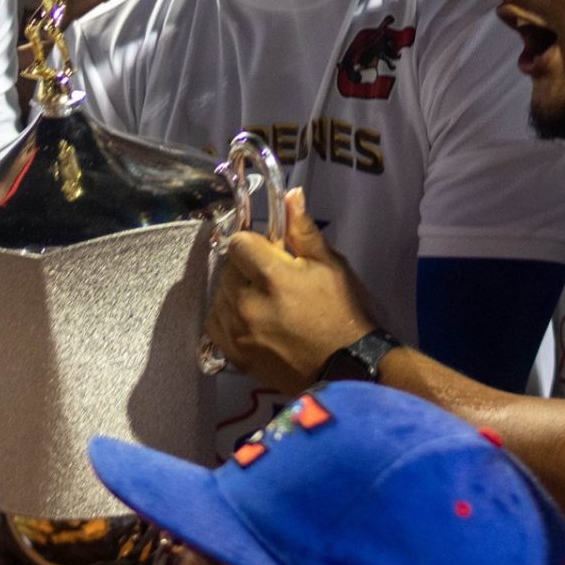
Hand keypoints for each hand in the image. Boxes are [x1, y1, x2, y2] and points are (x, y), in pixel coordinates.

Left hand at [205, 189, 379, 394]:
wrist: (349, 369)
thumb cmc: (344, 313)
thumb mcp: (331, 266)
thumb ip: (302, 231)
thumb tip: (290, 195)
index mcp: (271, 277)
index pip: (238, 243)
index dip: (255, 243)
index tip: (273, 253)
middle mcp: (247, 304)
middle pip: (227, 269)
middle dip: (246, 268)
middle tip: (274, 281)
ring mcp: (238, 333)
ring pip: (219, 296)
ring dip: (236, 293)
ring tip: (264, 302)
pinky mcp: (236, 356)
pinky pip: (215, 325)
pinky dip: (227, 317)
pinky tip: (250, 319)